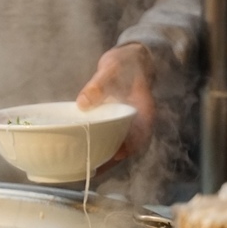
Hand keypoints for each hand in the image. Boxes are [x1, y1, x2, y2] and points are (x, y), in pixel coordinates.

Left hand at [76, 43, 154, 160]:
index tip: (114, 157)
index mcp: (143, 110)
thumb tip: (83, 103)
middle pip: (129, 146)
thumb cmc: (125, 62)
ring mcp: (129, 123)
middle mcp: (139, 121)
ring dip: (106, 156)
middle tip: (92, 170)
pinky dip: (102, 145)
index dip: (127, 149)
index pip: (140, 135)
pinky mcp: (120, 122)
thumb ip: (98, 85)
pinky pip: (113, 138)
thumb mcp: (111, 69)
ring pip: (120, 144)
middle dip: (112, 160)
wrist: (131, 57)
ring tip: (86, 168)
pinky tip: (86, 151)